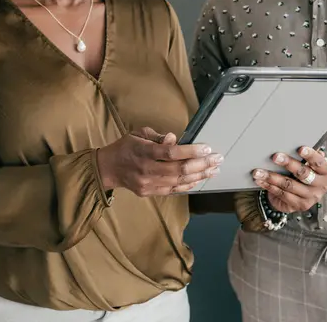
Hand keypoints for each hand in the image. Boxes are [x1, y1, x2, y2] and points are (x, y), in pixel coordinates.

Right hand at [96, 127, 222, 195]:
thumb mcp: (138, 134)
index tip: (206, 148)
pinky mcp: (149, 192)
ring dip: (199, 176)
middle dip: (202, 164)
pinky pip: (173, 190)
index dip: (190, 151)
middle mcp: (146, 169)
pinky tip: (200, 180)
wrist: (108, 168)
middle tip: (218, 159)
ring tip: (214, 170)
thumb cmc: (126, 147)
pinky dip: (188, 185)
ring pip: (178, 182)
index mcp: (143, 151)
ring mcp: (148, 183)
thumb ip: (157, 137)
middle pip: (179, 169)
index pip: (170, 153)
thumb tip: (174, 139)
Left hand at [251, 145, 326, 213]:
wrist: (299, 197)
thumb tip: (303, 142)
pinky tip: (260, 180)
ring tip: (259, 171)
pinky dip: (269, 186)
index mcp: (325, 173)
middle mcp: (320, 186)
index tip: (300, 148)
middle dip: (288, 164)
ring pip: (289, 185)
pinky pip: (281, 194)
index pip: (319, 163)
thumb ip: (306, 157)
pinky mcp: (298, 205)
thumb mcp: (307, 165)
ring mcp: (310, 198)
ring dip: (272, 177)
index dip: (310, 155)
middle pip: (303, 174)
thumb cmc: (303, 175)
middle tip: (275, 156)